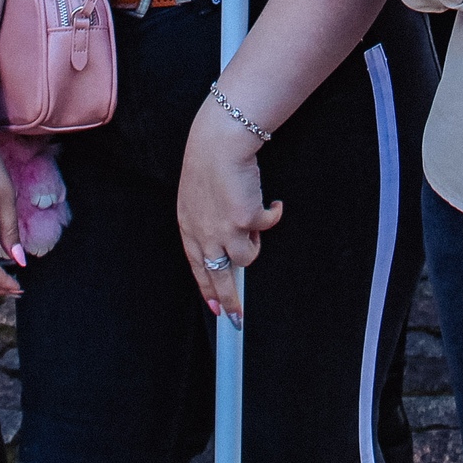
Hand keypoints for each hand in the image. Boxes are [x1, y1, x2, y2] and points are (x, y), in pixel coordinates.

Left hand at [178, 102, 283, 325]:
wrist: (218, 142)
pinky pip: (267, 226)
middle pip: (219, 278)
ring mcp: (225, 230)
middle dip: (230, 301)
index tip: (217, 308)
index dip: (208, 289)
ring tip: (255, 219)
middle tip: (237, 319)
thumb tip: (228, 243)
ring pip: (247, 257)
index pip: (197, 268)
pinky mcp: (246, 220)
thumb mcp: (195, 198)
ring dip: (255, 242)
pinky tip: (272, 202)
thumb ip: (206, 222)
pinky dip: (273, 214)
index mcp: (190, 228)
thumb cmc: (208, 163)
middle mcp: (204, 234)